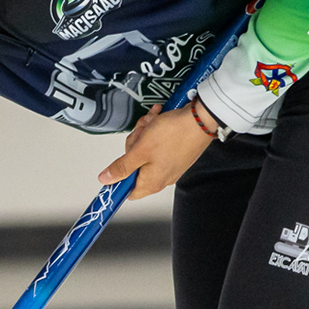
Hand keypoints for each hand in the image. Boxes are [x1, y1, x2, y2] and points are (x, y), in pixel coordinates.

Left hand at [96, 102, 215, 198]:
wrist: (202, 118)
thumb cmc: (175, 134)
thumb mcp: (140, 150)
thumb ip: (122, 167)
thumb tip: (106, 180)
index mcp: (152, 182)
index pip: (128, 191)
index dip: (119, 178)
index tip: (115, 166)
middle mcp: (162, 176)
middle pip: (134, 164)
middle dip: (134, 144)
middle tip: (140, 134)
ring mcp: (169, 163)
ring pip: (145, 149)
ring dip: (144, 133)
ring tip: (152, 122)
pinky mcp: (175, 151)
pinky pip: (157, 142)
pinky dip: (155, 130)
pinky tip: (158, 119)